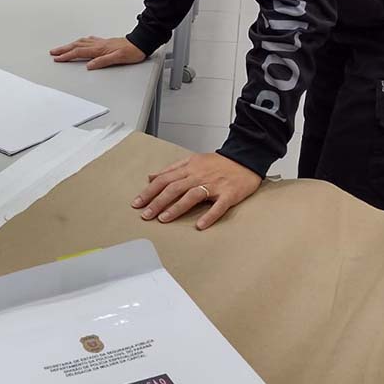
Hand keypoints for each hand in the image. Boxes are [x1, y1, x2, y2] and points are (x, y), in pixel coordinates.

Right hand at [50, 36, 145, 69]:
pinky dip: (81, 41)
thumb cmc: (132, 52)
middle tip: (53, 52)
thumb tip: (89, 65)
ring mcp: (101, 42)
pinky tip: (81, 42)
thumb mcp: (118, 58)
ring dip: (70, 45)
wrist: (141, 43)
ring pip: (81, 42)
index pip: (79, 52)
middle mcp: (98, 44)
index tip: (57, 58)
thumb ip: (103, 61)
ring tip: (62, 48)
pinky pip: (88, 40)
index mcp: (100, 49)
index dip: (67, 55)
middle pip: (77, 46)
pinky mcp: (105, 42)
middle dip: (64, 49)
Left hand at [132, 153, 261, 230]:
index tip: (137, 203)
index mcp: (189, 168)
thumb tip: (151, 177)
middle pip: (174, 188)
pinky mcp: (229, 194)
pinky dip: (209, 215)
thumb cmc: (218, 163)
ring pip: (192, 196)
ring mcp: (214, 184)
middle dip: (157, 202)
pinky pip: (218, 205)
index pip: (164, 180)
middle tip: (145, 215)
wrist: (246, 158)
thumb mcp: (192, 160)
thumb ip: (171, 169)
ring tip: (163, 219)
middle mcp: (199, 175)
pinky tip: (200, 225)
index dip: (149, 192)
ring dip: (176, 208)